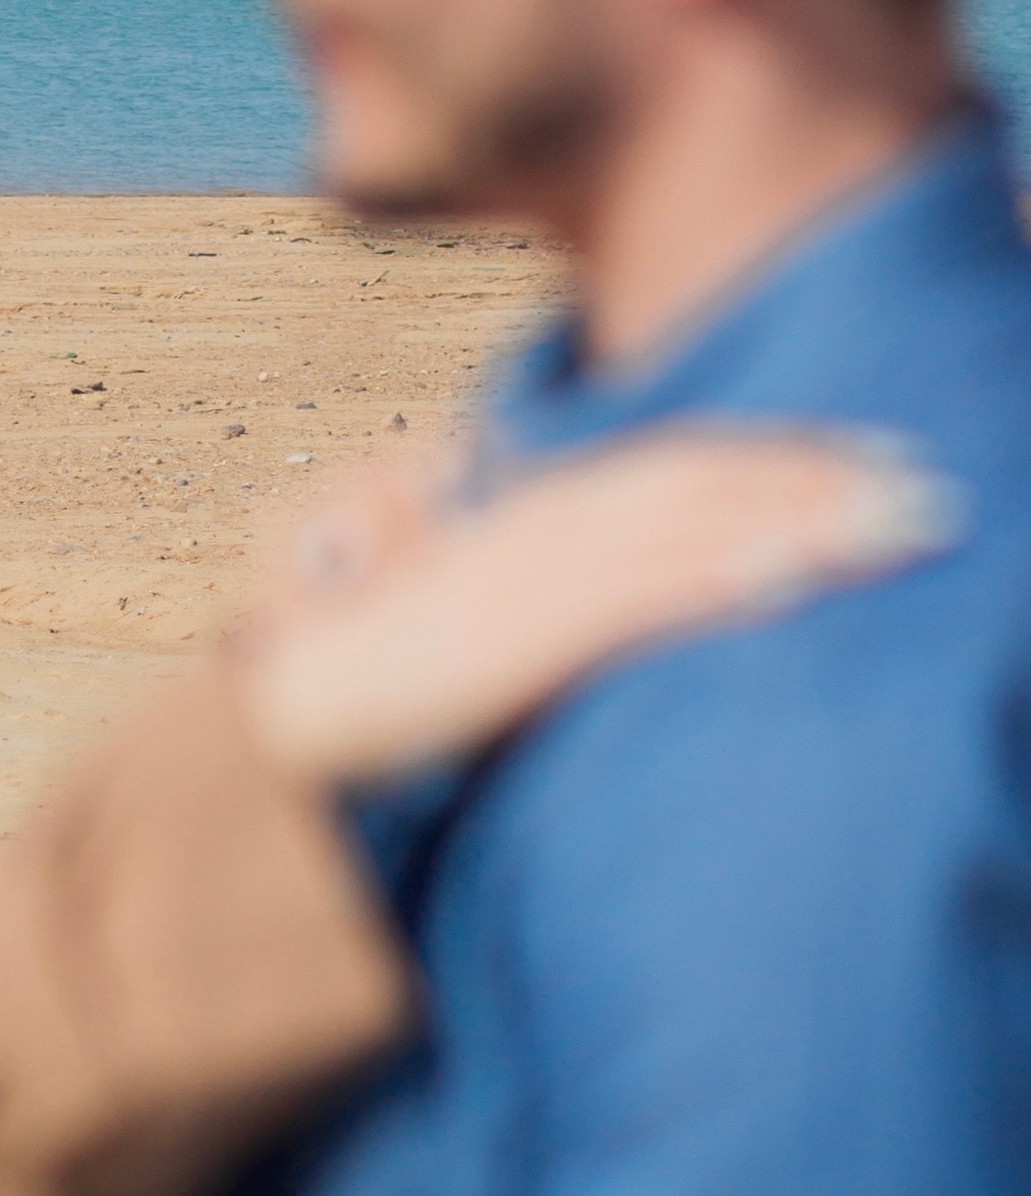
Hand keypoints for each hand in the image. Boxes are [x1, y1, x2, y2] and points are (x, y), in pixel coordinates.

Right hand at [238, 427, 956, 785]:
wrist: (272, 737)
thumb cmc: (348, 681)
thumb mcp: (434, 602)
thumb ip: (504, 558)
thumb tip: (540, 518)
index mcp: (516, 517)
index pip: (660, 467)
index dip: (764, 457)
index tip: (858, 460)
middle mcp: (531, 528)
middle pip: (695, 483)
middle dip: (815, 480)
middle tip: (922, 483)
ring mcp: (526, 579)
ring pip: (688, 526)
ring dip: (802, 520)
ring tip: (897, 522)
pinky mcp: (520, 640)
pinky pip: (640, 599)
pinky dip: (722, 579)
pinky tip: (796, 576)